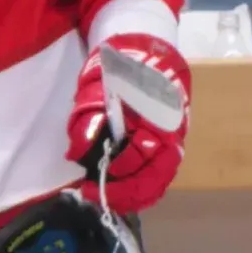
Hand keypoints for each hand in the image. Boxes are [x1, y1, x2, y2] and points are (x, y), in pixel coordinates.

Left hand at [66, 33, 190, 214]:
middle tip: (92, 196)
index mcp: (156, 116)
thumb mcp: (99, 85)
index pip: (140, 154)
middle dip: (123, 193)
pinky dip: (142, 190)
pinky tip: (122, 195)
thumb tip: (78, 151)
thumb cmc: (123, 67)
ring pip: (158, 181)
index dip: (115, 170)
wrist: (149, 52)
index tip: (90, 179)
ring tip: (104, 200)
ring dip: (132, 196)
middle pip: (153, 177)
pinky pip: (159, 177)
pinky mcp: (168, 148)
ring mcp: (173, 143)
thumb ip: (89, 116)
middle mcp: (171, 135)